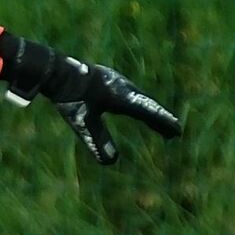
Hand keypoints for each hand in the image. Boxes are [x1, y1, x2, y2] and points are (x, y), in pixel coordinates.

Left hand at [0, 33, 180, 165]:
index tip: (176, 131)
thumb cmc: (70, 99)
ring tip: (163, 126)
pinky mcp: (113, 81)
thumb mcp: (82, 123)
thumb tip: (110, 162)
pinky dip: (141, 105)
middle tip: (175, 133)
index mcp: (121, 96)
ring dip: (152, 112)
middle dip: (161, 120)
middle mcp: (124, 87)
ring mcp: (119, 82)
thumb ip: (96, 141)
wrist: (58, 72)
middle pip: (148, 105)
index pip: (147, 111)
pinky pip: (132, 95)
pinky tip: (139, 110)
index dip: (162, 122)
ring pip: (141, 99)